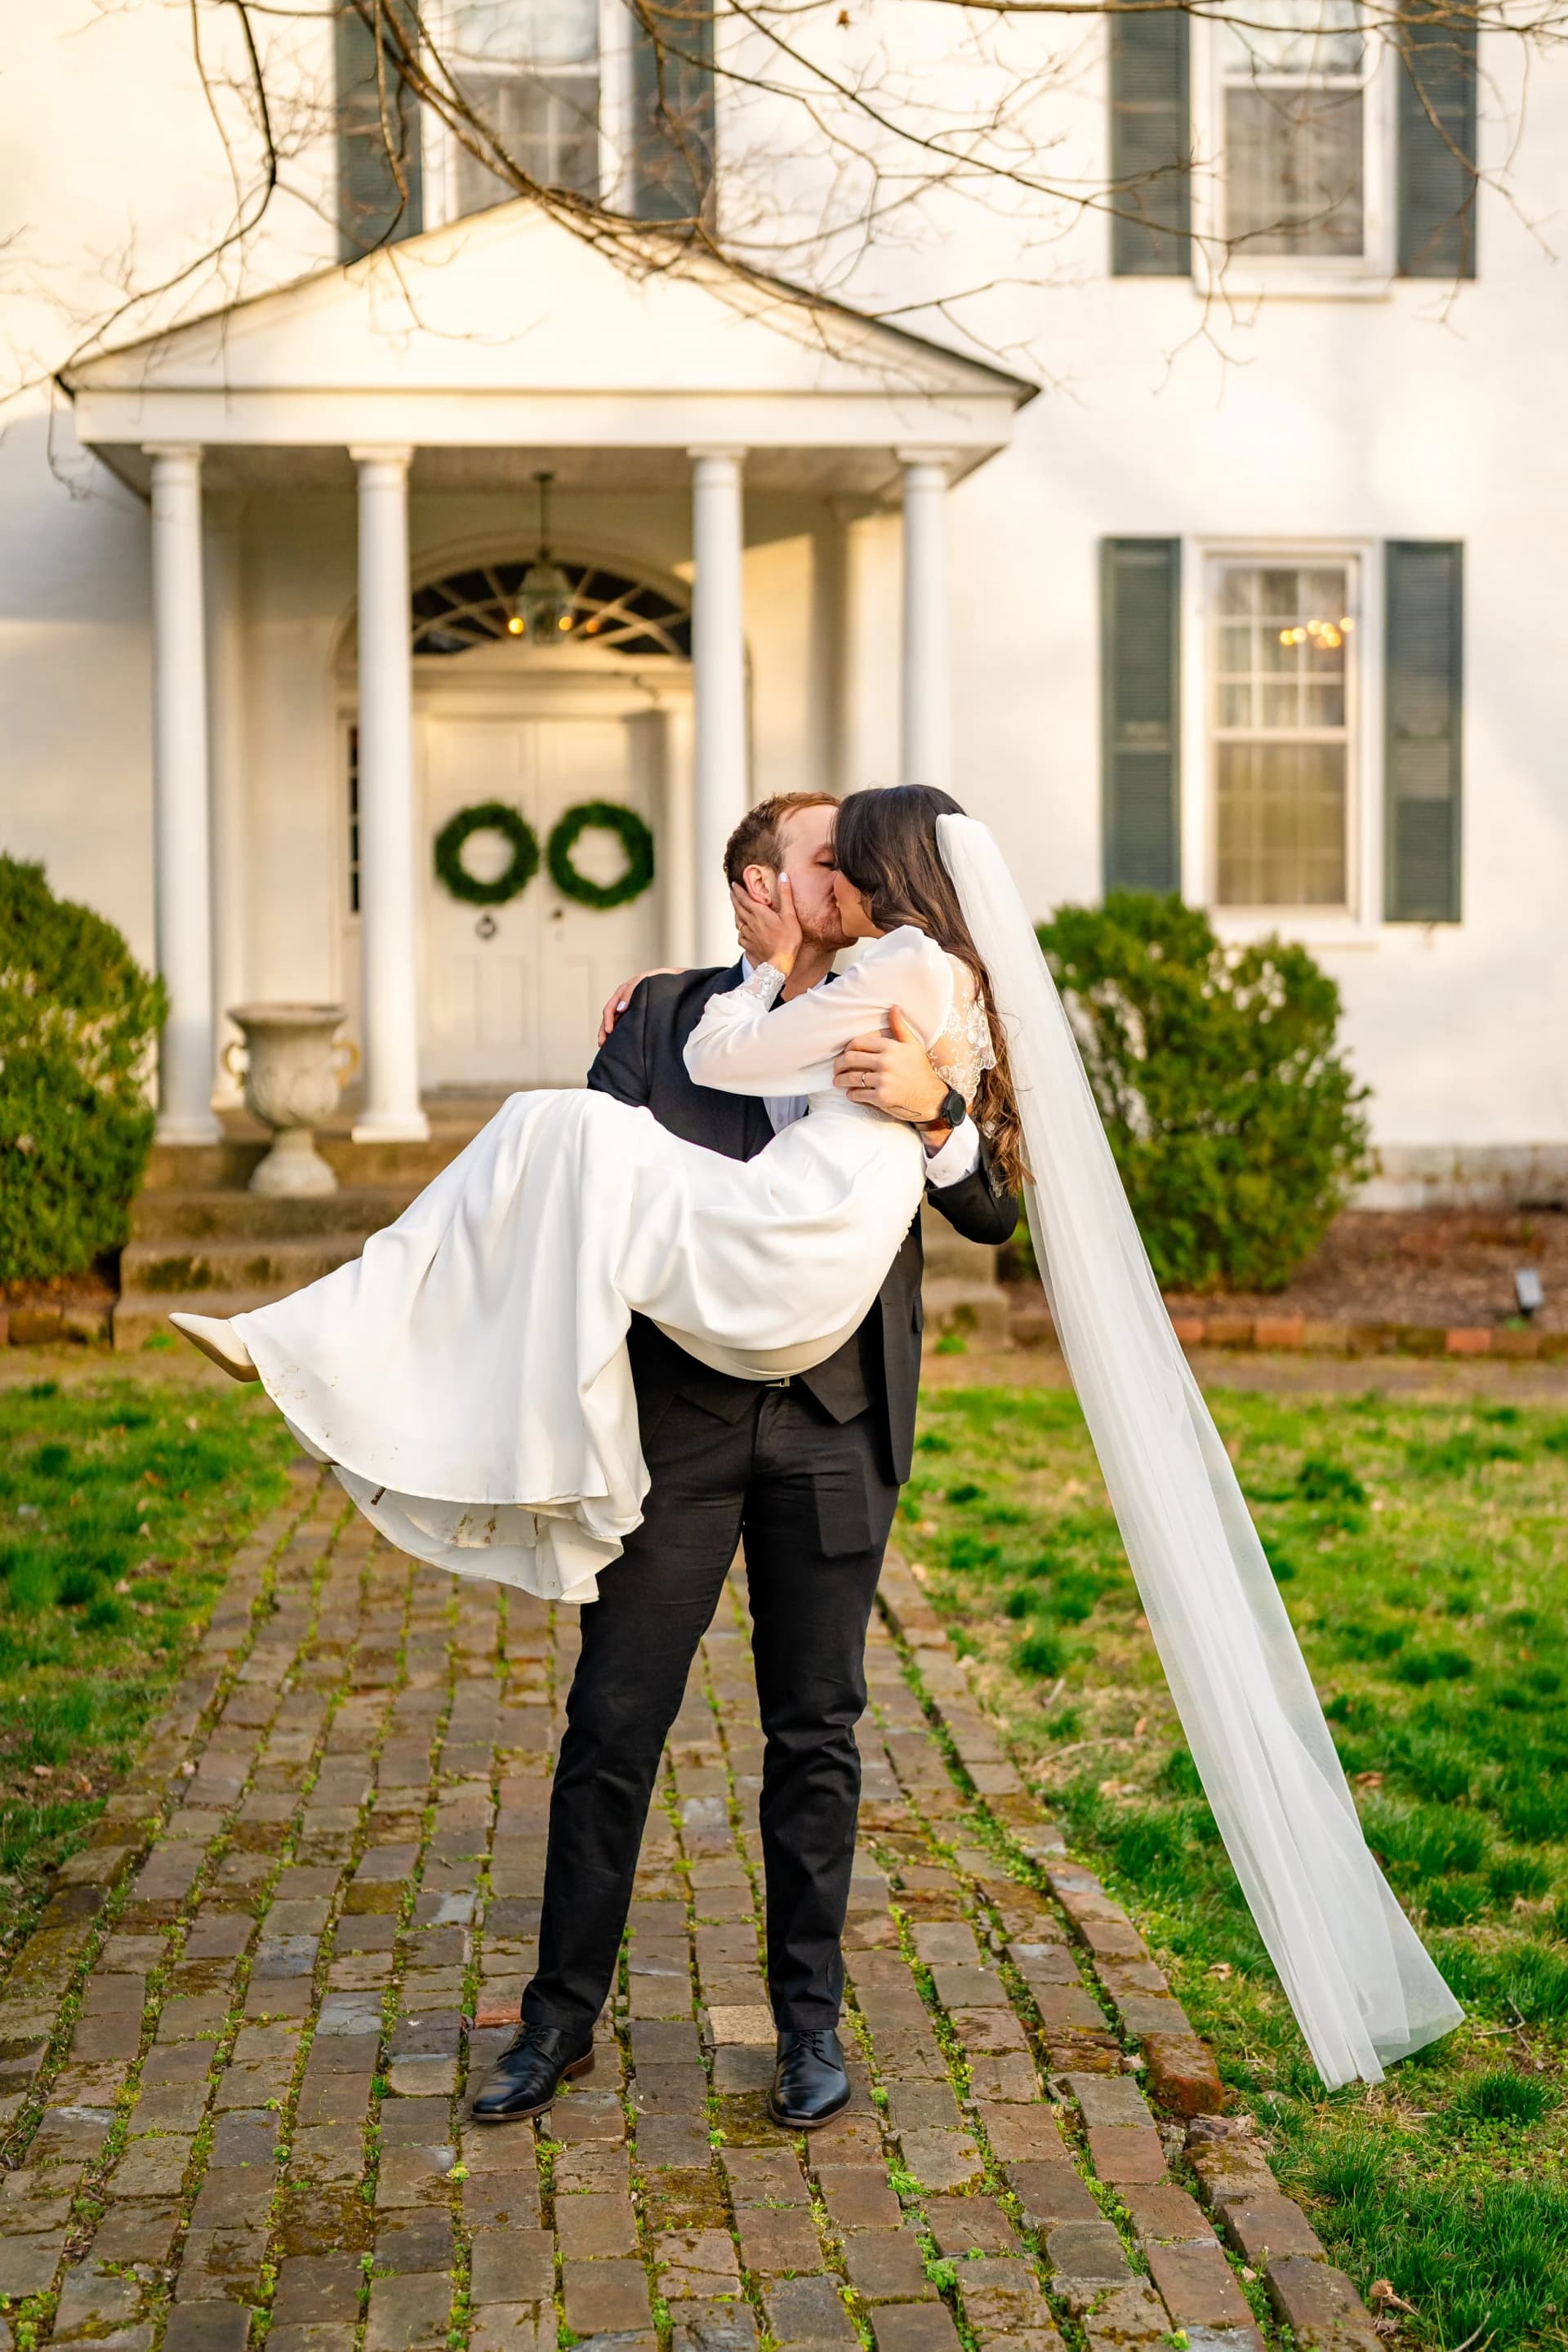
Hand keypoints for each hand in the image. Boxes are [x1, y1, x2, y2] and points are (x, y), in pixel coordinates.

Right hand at [597, 969, 676, 1045]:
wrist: (677, 982)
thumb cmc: (662, 980)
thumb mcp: (645, 981)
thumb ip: (631, 992)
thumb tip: (620, 1009)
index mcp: (624, 990)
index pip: (610, 1007)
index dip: (608, 1019)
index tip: (610, 1031)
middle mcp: (625, 999)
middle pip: (609, 1016)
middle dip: (604, 1030)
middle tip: (601, 1043)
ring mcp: (631, 1007)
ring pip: (615, 1021)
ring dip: (608, 1032)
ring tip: (605, 1045)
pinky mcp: (637, 1013)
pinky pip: (624, 1023)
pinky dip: (618, 1032)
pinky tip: (617, 1041)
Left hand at [731, 870, 803, 977]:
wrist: (779, 963)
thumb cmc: (787, 940)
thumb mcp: (790, 915)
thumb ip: (785, 894)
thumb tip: (782, 876)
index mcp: (759, 913)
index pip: (744, 898)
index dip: (738, 890)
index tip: (734, 884)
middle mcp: (750, 923)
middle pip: (738, 908)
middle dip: (734, 899)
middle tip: (732, 893)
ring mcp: (748, 935)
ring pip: (738, 921)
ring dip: (736, 913)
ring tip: (736, 909)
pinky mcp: (748, 946)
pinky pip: (740, 935)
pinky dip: (740, 930)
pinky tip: (742, 931)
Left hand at [833, 1005, 950, 1135]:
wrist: (930, 1096)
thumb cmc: (919, 1068)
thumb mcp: (912, 1044)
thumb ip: (899, 1026)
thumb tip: (893, 1007)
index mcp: (890, 1047)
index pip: (858, 1043)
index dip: (847, 1048)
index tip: (845, 1053)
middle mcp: (885, 1062)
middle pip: (850, 1059)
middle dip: (838, 1064)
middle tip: (836, 1069)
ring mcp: (883, 1080)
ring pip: (851, 1078)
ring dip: (840, 1080)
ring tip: (837, 1081)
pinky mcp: (881, 1097)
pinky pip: (858, 1094)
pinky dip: (851, 1094)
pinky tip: (850, 1093)